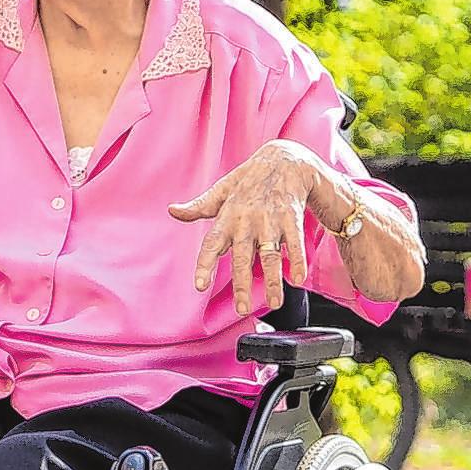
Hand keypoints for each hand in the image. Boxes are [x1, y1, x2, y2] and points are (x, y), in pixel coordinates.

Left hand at [169, 139, 336, 316]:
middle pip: (243, 257)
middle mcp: (248, 221)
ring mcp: (271, 220)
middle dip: (243, 284)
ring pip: (271, 255)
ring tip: (274, 303)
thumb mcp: (221, 190)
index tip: (199, 286)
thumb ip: (199, 206)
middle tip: (241, 309)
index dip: (205, 265)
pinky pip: (295, 243)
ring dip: (273, 280)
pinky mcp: (293, 218)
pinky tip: (297, 279)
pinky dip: (297, 260)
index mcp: (228, 216)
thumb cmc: (250, 178)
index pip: (212, 244)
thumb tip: (173, 211)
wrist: (285, 160)